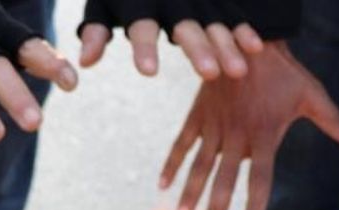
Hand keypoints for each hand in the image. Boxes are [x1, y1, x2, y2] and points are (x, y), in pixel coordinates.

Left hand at [78, 0, 262, 78]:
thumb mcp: (103, 4)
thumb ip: (96, 31)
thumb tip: (84, 62)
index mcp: (138, 1)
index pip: (141, 25)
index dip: (145, 47)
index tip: (148, 72)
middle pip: (185, 25)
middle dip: (198, 48)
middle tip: (209, 74)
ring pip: (213, 22)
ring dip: (227, 45)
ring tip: (237, 72)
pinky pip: (231, 12)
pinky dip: (243, 29)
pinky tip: (255, 48)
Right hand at [161, 41, 338, 209]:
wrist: (247, 37)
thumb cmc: (285, 70)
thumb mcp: (312, 95)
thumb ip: (333, 122)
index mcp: (264, 134)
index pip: (260, 178)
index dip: (255, 204)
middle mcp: (237, 135)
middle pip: (225, 180)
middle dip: (214, 209)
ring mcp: (215, 125)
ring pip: (200, 166)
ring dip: (190, 193)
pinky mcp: (199, 114)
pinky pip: (182, 142)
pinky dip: (172, 163)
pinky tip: (162, 186)